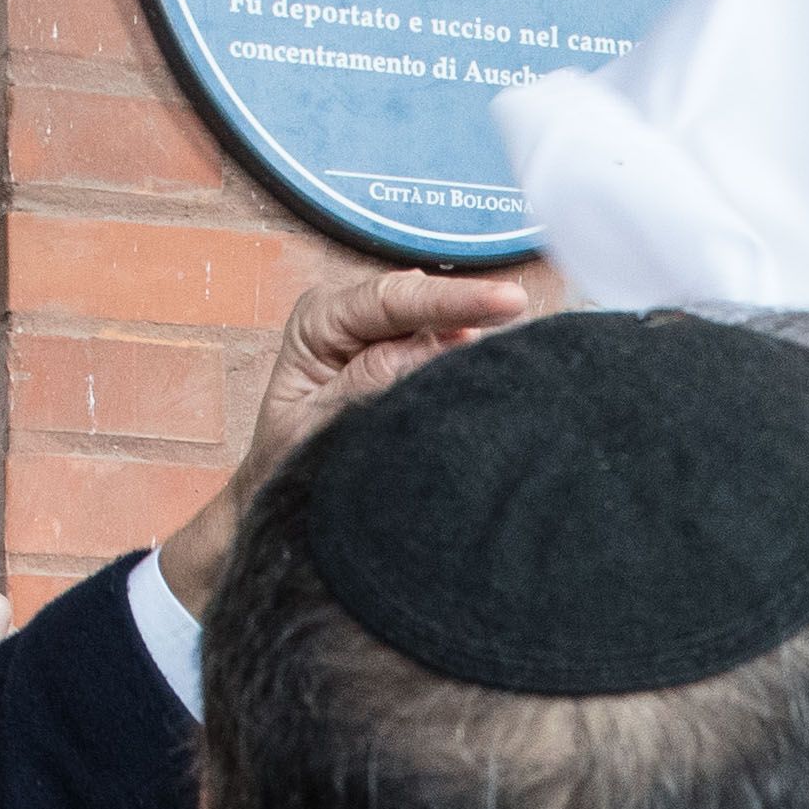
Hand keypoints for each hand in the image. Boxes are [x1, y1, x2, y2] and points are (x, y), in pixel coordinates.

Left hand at [155, 267, 541, 614]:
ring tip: (516, 364)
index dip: (455, 300)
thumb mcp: (317, 431)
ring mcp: (392, 342)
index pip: (394, 299)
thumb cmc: (288, 469)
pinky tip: (504, 379)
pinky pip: (456, 362)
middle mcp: (357, 320)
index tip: (509, 303)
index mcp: (320, 321)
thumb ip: (373, 385)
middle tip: (523, 326)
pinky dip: (477, 373)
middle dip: (476, 316)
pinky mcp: (419, 367)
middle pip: (429, 308)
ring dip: (479, 351)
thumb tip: (444, 345)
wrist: (284, 508)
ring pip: (450, 333)